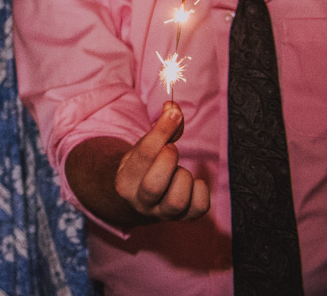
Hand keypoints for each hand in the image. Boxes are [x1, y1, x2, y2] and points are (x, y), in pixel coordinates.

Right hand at [115, 103, 210, 222]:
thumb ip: (161, 128)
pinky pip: (199, 209)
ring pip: (177, 200)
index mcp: (125, 180)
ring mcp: (162, 213)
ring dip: (183, 177)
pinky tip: (192, 182)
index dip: (161, 131)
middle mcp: (141, 201)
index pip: (143, 155)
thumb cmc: (144, 166)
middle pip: (154, 185)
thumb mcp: (144, 147)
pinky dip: (201, 190)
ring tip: (179, 170)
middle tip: (171, 149)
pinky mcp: (183, 219)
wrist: (142, 198)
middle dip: (168, 161)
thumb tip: (173, 106)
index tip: (172, 114)